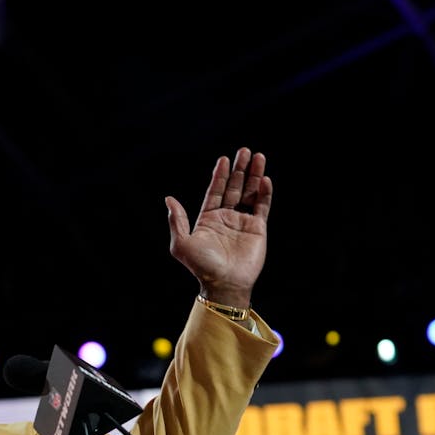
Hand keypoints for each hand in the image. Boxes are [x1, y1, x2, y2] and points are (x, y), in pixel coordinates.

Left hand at [165, 148, 271, 307]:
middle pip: (234, 188)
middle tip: (245, 151)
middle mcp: (225, 218)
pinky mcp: (258, 229)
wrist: (224, 283)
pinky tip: (265, 179)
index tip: (224, 159)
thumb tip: (169, 199)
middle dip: (240, 169)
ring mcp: (242, 222)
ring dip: (254, 175)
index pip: (215, 191)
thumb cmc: (201, 266)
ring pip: (250, 193)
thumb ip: (177, 220)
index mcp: (207, 219)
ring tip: (258, 157)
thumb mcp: (182, 244)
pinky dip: (264, 193)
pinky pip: (262, 207)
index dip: (220, 175)